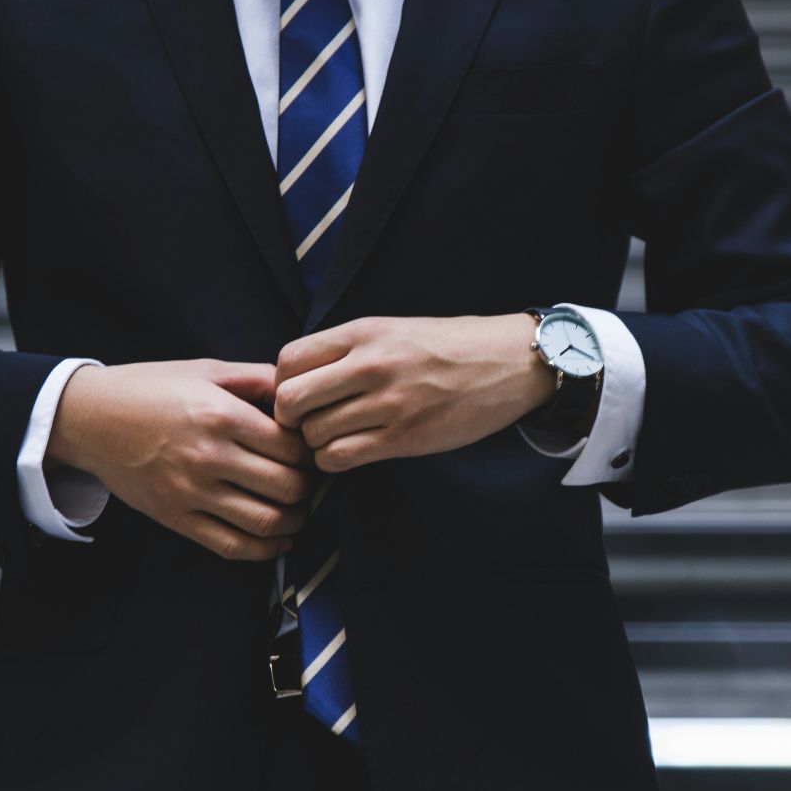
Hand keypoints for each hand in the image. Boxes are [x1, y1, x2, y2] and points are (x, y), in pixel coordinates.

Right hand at [46, 359, 315, 560]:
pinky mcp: (176, 518)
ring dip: (294, 521)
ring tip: (298, 510)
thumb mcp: (205, 370)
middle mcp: (209, 456)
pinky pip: (232, 546)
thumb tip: (300, 391)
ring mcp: (191, 492)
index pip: (292, 447)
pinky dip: (265, 550)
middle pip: (287, 487)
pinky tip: (278, 539)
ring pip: (266, 522)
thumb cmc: (151, 388)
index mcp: (221, 415)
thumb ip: (257, 378)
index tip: (310, 449)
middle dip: (308, 487)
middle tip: (309, 480)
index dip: (311, 451)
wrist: (90, 418)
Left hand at [273, 315, 556, 472]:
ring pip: (314, 435)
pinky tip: (349, 452)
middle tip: (306, 424)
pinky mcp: (405, 437)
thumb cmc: (447, 346)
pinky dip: (334, 461)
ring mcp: (388, 403)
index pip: (288, 360)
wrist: (508, 362)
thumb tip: (296, 378)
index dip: (281, 384)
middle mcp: (371, 365)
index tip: (298, 395)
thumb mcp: (392, 330)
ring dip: (315, 443)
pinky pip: (341, 457)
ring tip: (334, 438)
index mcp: (363, 332)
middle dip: (290, 418)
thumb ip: (346, 350)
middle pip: (290, 400)